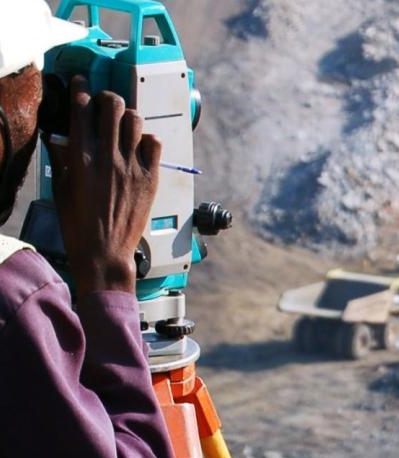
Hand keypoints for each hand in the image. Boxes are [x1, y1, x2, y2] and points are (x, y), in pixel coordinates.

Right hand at [44, 76, 161, 295]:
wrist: (105, 251)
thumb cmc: (80, 224)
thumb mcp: (61, 186)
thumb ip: (62, 157)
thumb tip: (60, 136)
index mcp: (82, 158)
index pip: (82, 109)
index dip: (81, 89)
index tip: (80, 83)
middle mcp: (109, 158)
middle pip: (113, 106)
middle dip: (107, 97)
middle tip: (104, 102)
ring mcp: (132, 167)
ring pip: (136, 120)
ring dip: (128, 116)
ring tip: (123, 122)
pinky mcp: (151, 178)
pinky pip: (155, 144)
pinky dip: (148, 138)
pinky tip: (140, 145)